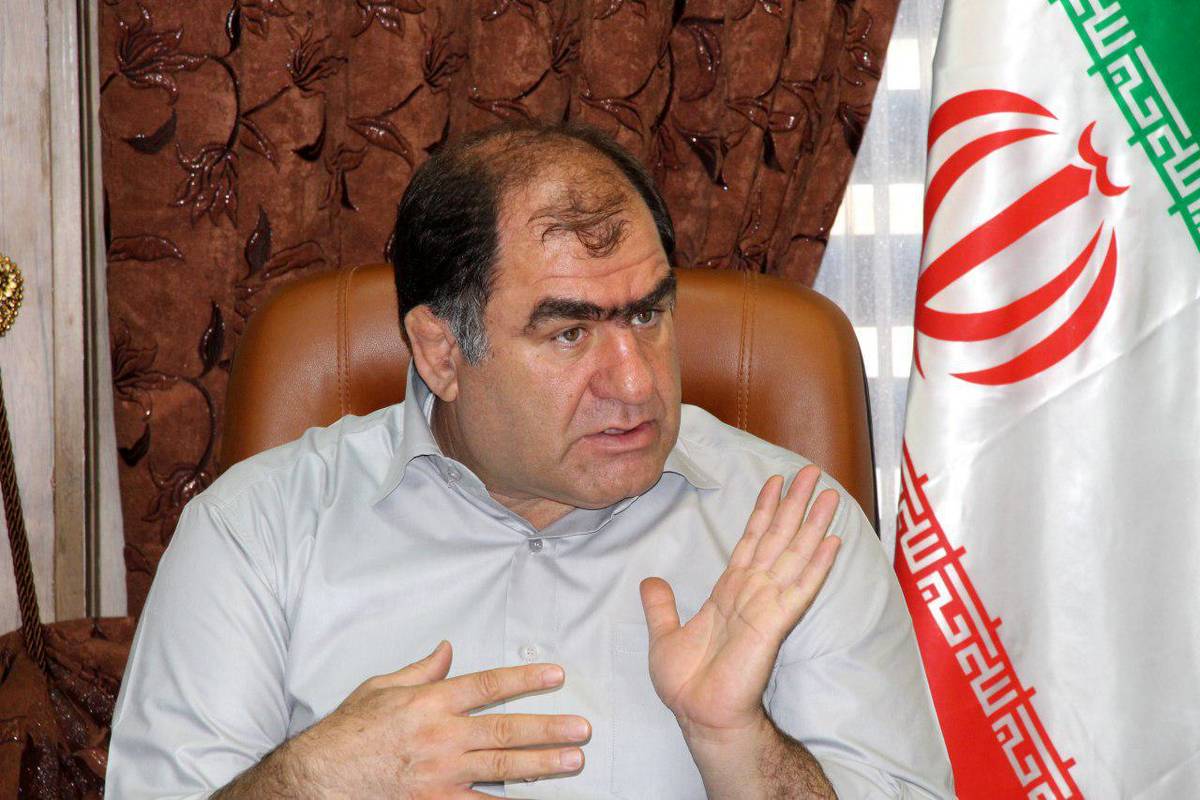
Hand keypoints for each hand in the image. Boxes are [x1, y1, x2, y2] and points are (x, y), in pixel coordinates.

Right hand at [280, 642, 589, 798]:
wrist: (318, 780)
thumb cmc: (347, 734)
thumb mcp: (380, 688)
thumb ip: (421, 671)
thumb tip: (447, 650)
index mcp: (430, 703)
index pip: (488, 686)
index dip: (525, 680)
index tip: (555, 676)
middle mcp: (441, 737)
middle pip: (506, 731)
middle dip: (548, 729)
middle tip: (581, 728)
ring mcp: (441, 775)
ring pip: (503, 770)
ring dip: (543, 765)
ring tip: (574, 760)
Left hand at [638, 465, 840, 747]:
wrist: (700, 715)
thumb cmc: (688, 683)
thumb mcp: (664, 635)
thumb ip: (661, 606)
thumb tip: (649, 580)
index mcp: (730, 592)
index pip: (751, 542)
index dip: (763, 511)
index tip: (773, 481)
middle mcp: (753, 593)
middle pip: (778, 539)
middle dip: (793, 505)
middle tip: (810, 471)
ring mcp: (767, 606)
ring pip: (794, 555)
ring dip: (811, 523)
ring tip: (827, 494)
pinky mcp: (775, 624)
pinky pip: (799, 588)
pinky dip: (817, 565)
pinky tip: (832, 541)